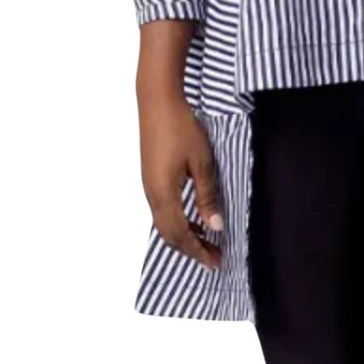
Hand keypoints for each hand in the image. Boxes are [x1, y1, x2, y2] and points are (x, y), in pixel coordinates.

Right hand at [139, 93, 224, 271]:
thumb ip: (206, 196)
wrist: (157, 102)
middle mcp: (152, 195)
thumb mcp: (201, 162)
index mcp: (163, 194)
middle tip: (213, 257)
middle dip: (191, 249)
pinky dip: (177, 221)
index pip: (181, 234)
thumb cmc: (181, 128)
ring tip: (206, 240)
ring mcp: (148, 186)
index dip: (198, 251)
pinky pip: (162, 210)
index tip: (215, 262)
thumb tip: (215, 227)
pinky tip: (192, 216)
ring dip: (184, 235)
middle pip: (169, 234)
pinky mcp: (150, 177)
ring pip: (163, 223)